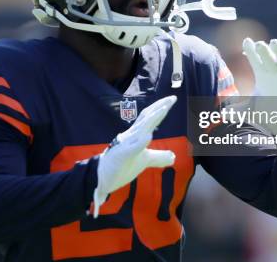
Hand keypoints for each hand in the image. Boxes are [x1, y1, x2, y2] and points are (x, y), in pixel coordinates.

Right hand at [93, 95, 176, 217]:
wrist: (103, 176)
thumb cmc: (123, 165)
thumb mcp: (144, 160)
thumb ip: (158, 157)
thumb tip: (173, 156)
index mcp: (137, 135)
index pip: (150, 118)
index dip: (161, 108)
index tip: (172, 99)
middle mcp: (132, 136)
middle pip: (146, 117)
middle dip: (159, 106)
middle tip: (172, 98)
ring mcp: (126, 145)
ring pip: (140, 129)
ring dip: (152, 118)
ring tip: (163, 109)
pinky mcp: (122, 156)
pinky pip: (132, 148)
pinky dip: (140, 142)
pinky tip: (148, 136)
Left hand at [242, 38, 276, 134]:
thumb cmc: (269, 106)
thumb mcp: (253, 106)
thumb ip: (239, 109)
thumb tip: (224, 113)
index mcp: (262, 75)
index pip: (255, 61)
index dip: (250, 51)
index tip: (246, 41)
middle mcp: (274, 73)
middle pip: (268, 59)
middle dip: (264, 51)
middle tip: (259, 44)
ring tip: (274, 43)